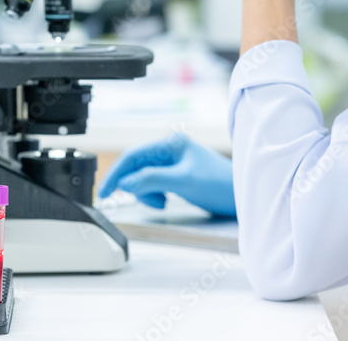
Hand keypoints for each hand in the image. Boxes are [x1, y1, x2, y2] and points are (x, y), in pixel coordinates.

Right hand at [98, 134, 235, 216]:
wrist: (243, 197)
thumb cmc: (220, 184)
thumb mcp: (183, 181)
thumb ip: (152, 179)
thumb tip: (126, 183)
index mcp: (170, 144)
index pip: (133, 156)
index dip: (116, 173)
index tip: (104, 192)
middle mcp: (169, 151)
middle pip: (136, 167)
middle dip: (134, 185)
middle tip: (136, 200)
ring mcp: (173, 164)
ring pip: (143, 178)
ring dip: (145, 193)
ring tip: (162, 203)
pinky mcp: (176, 177)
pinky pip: (153, 184)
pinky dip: (154, 195)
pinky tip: (166, 201)